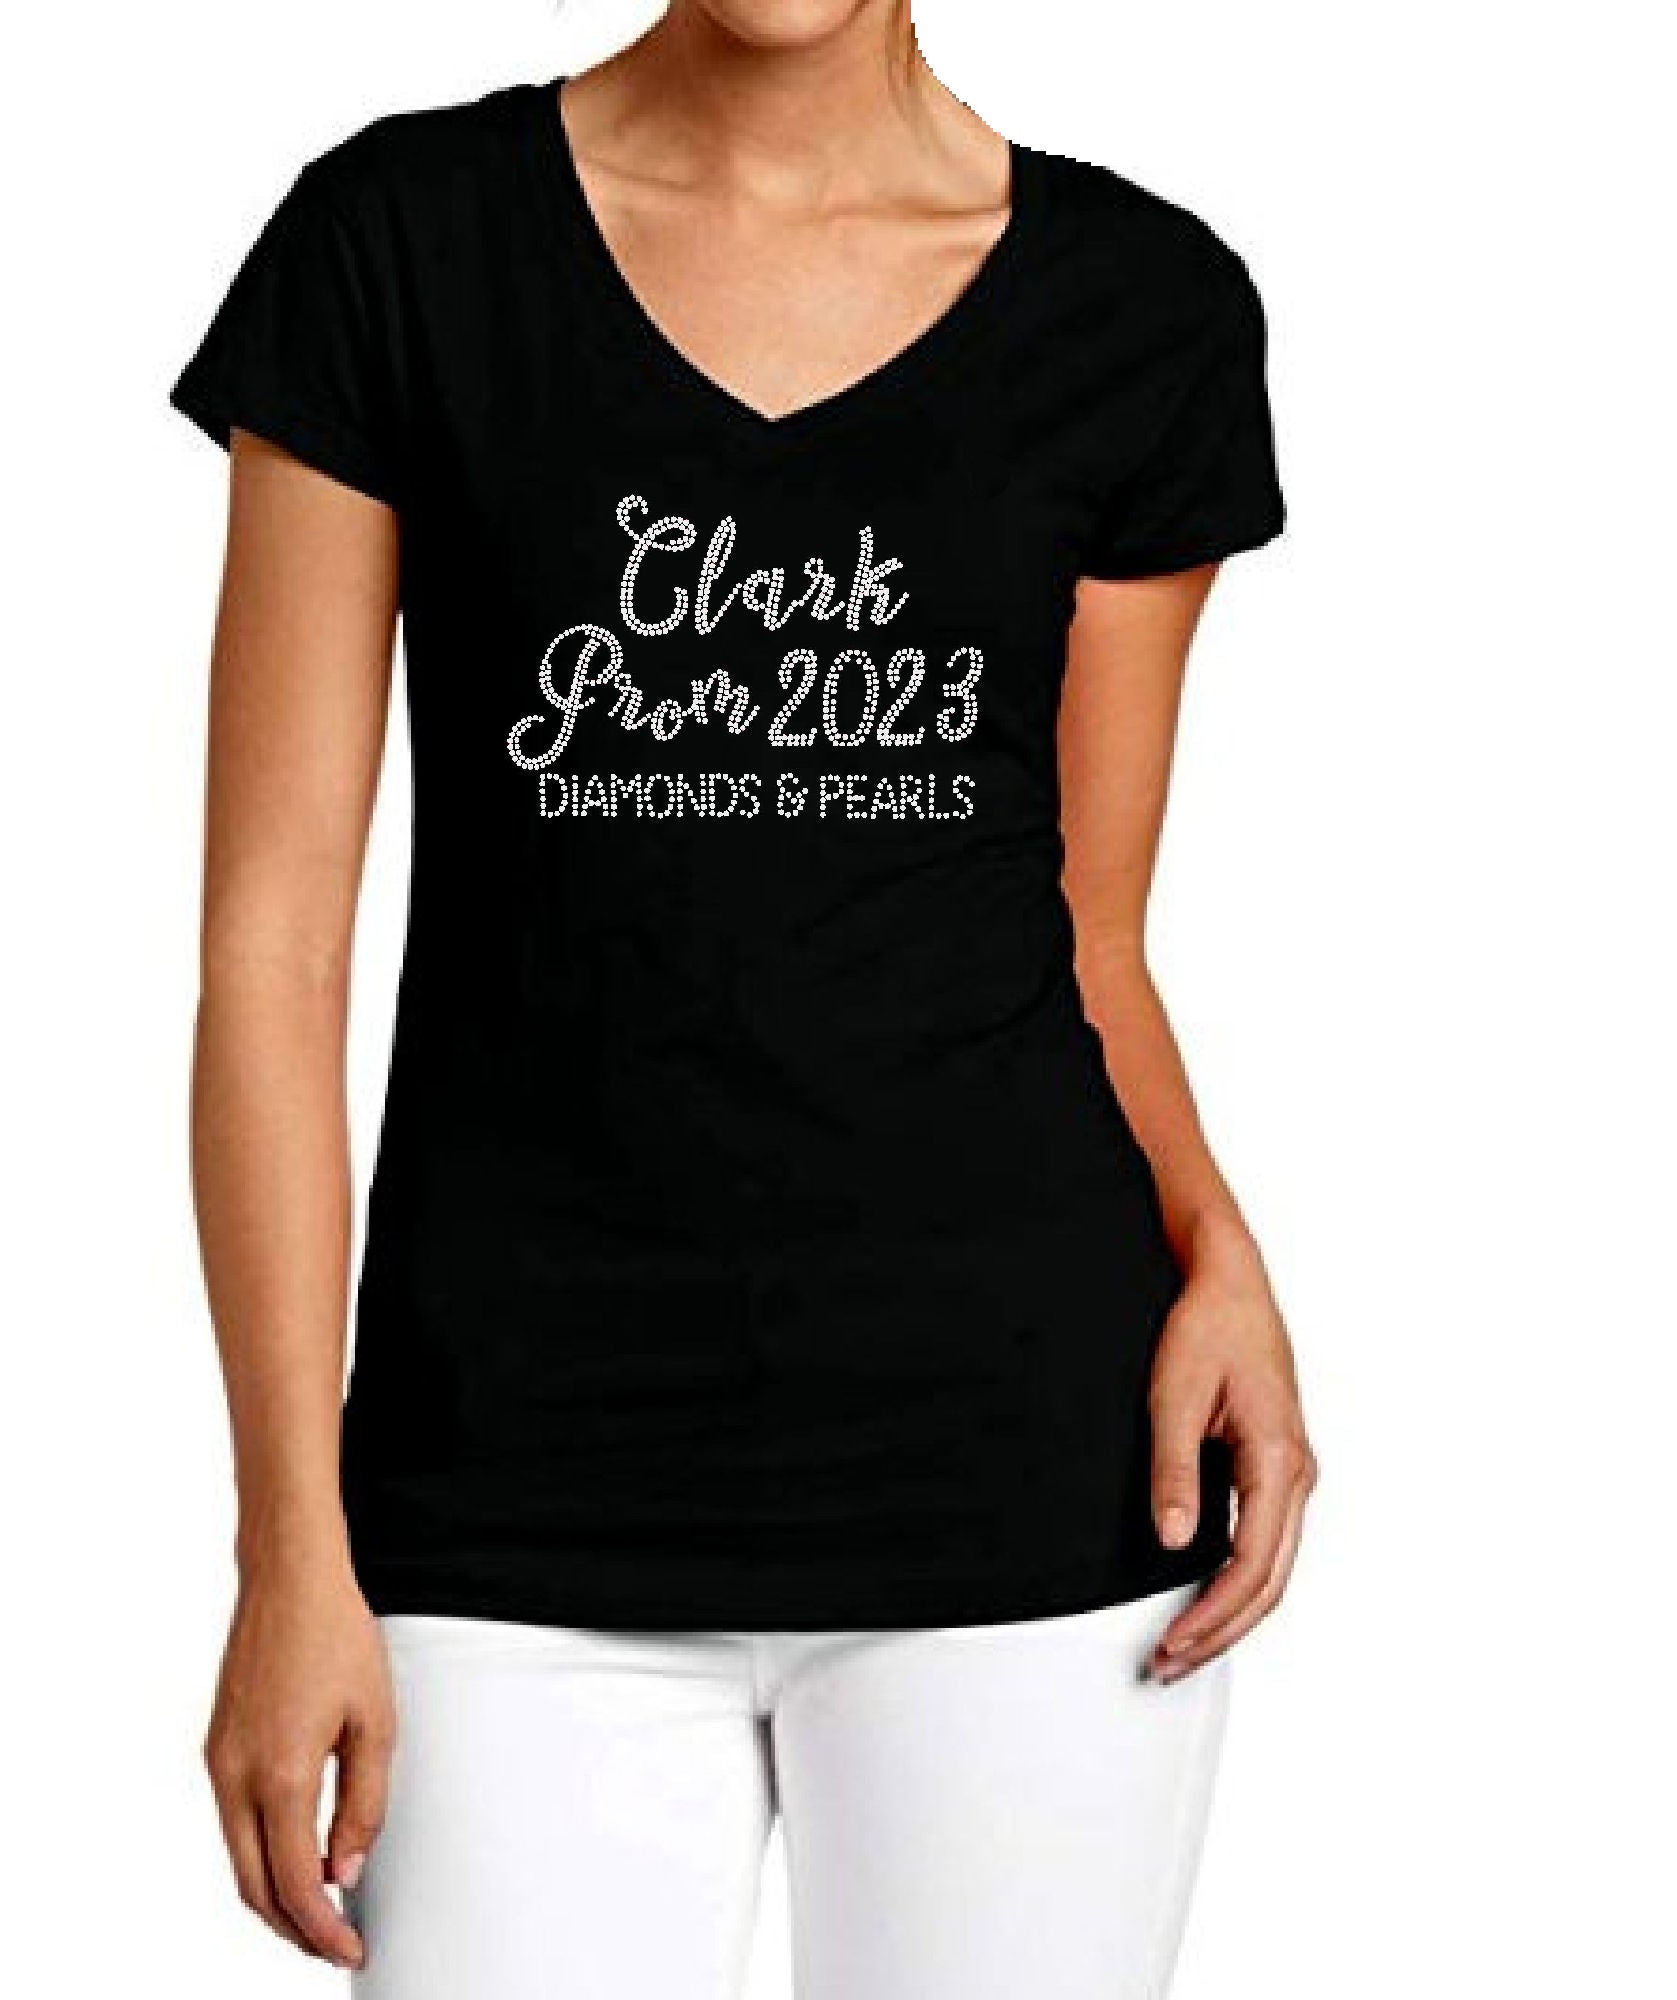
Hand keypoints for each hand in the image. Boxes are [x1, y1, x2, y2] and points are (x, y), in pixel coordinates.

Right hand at [204, 1544, 394, 1967]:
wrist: (288, 1579)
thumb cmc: (337, 1636)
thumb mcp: (375, 1721)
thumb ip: (365, 1802)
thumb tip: (345, 1870)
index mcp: (281, 1772)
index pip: (293, 1883)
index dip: (322, 1929)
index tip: (351, 1947)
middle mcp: (236, 1776)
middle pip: (253, 1887)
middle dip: (293, 1928)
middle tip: (335, 1943)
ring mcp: (218, 1763)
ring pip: (237, 1859)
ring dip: (274, 1895)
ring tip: (322, 1907)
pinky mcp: (216, 1749)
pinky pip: (232, 1824)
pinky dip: (260, 1855)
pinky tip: (296, 1854)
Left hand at [1147, 1222, 1316, 1680]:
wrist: (1229, 1279)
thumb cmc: (1206, 1326)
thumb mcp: (1173, 1394)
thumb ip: (1173, 1470)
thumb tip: (1174, 1542)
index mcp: (1280, 1460)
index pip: (1252, 1567)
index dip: (1212, 1616)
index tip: (1172, 1644)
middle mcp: (1296, 1474)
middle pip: (1268, 1582)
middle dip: (1220, 1632)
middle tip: (1168, 1665)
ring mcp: (1291, 1472)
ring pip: (1270, 1567)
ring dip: (1228, 1611)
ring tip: (1179, 1645)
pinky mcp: (1274, 1466)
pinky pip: (1263, 1540)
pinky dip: (1234, 1579)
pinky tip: (1200, 1596)